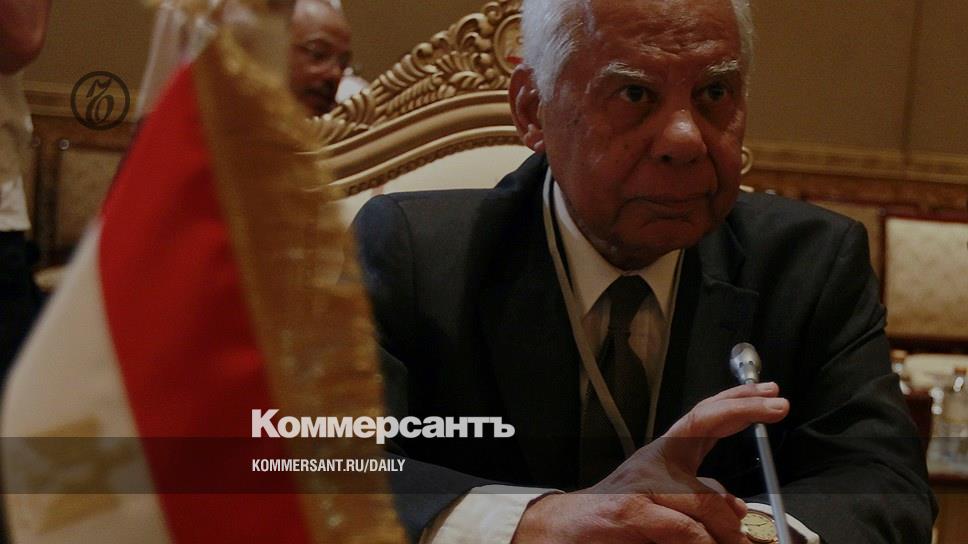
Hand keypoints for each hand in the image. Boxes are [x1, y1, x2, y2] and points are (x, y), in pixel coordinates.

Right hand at [511, 382, 788, 542]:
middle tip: (778, 407)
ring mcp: (642, 482)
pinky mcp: (632, 510)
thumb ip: (700, 502)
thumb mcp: (665, 506)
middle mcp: (655, 460)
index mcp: (665, 457)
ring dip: (729, 529)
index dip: (737, 403)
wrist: (563, 531)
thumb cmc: (616, 521)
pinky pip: (686, 528)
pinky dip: (704, 542)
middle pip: (703, 421)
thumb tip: (739, 510)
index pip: (704, 419)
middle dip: (743, 408)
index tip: (770, 395)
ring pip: (705, 498)